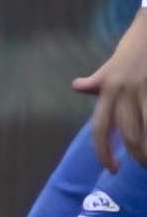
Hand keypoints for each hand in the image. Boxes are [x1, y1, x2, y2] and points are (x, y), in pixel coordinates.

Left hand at [75, 13, 146, 172]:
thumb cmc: (132, 48)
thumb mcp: (109, 66)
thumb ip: (96, 81)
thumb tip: (77, 87)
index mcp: (106, 90)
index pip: (100, 129)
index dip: (104, 152)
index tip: (112, 168)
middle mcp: (122, 91)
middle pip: (126, 133)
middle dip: (135, 154)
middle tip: (140, 165)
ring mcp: (142, 89)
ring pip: (145, 128)